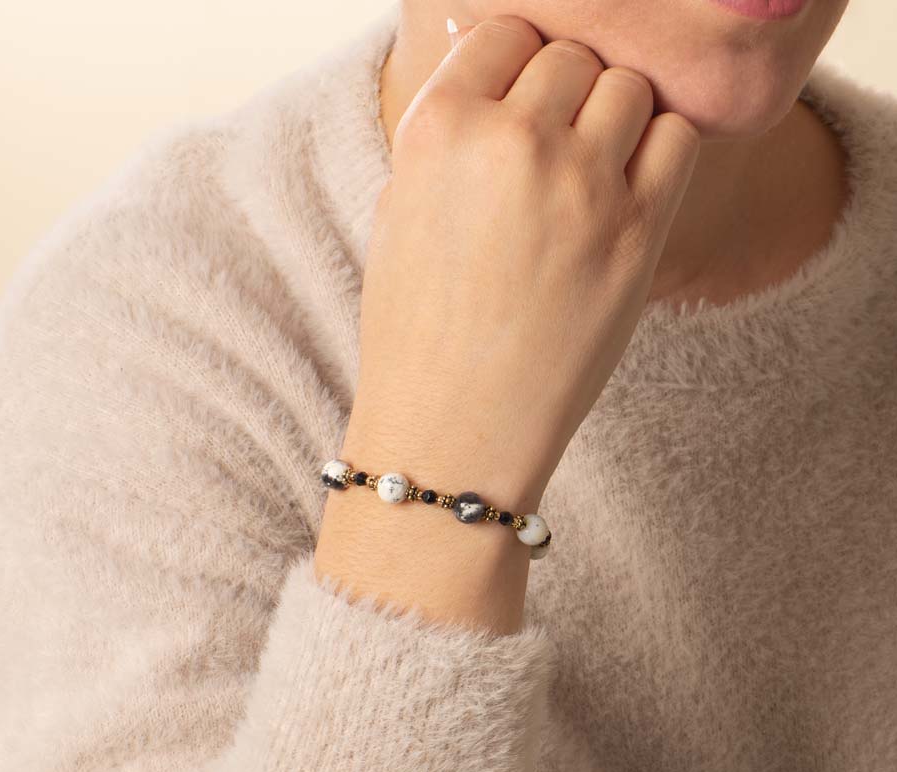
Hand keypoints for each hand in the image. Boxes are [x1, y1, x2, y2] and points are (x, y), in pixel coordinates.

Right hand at [345, 14, 699, 501]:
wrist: (454, 427)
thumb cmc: (417, 331)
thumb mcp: (400, 215)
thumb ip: (452, 136)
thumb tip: (500, 79)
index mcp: (438, 128)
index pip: (505, 31)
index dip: (515, 65)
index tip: (518, 102)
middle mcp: (512, 142)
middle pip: (571, 57)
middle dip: (563, 95)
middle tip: (551, 152)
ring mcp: (582, 186)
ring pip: (627, 88)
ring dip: (612, 119)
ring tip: (588, 176)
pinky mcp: (639, 232)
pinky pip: (676, 137)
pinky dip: (657, 150)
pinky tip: (626, 193)